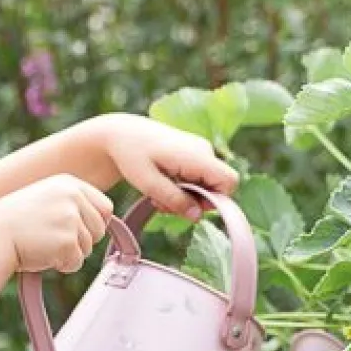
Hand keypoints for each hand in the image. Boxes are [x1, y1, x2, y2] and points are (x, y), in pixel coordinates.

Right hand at [0, 174, 113, 273]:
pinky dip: (61, 265)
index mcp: (68, 183)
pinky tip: (41, 254)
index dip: (92, 224)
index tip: (74, 231)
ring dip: (68, 254)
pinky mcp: (67, 240)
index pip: (104, 207)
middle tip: (53, 240)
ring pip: (88, 248)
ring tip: (42, 245)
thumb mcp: (44, 200)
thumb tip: (104, 219)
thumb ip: (71, 205)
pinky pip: (76, 262)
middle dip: (81, 241)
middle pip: (99, 229)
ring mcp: (71, 217)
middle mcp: (73, 196)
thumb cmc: (13, 223)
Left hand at [101, 113, 239, 219]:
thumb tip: (197, 217)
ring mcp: (199, 151)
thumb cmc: (131, 155)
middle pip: (216, 187)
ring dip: (184, 197)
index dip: (216, 200)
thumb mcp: (149, 184)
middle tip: (164, 206)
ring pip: (205, 185)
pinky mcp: (193, 154)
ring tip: (157, 197)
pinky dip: (181, 188)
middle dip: (193, 203)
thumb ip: (175, 200)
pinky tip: (161, 187)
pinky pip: (197, 178)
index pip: (229, 182)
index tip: (189, 207)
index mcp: (197, 155)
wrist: (122, 133)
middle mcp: (204, 151)